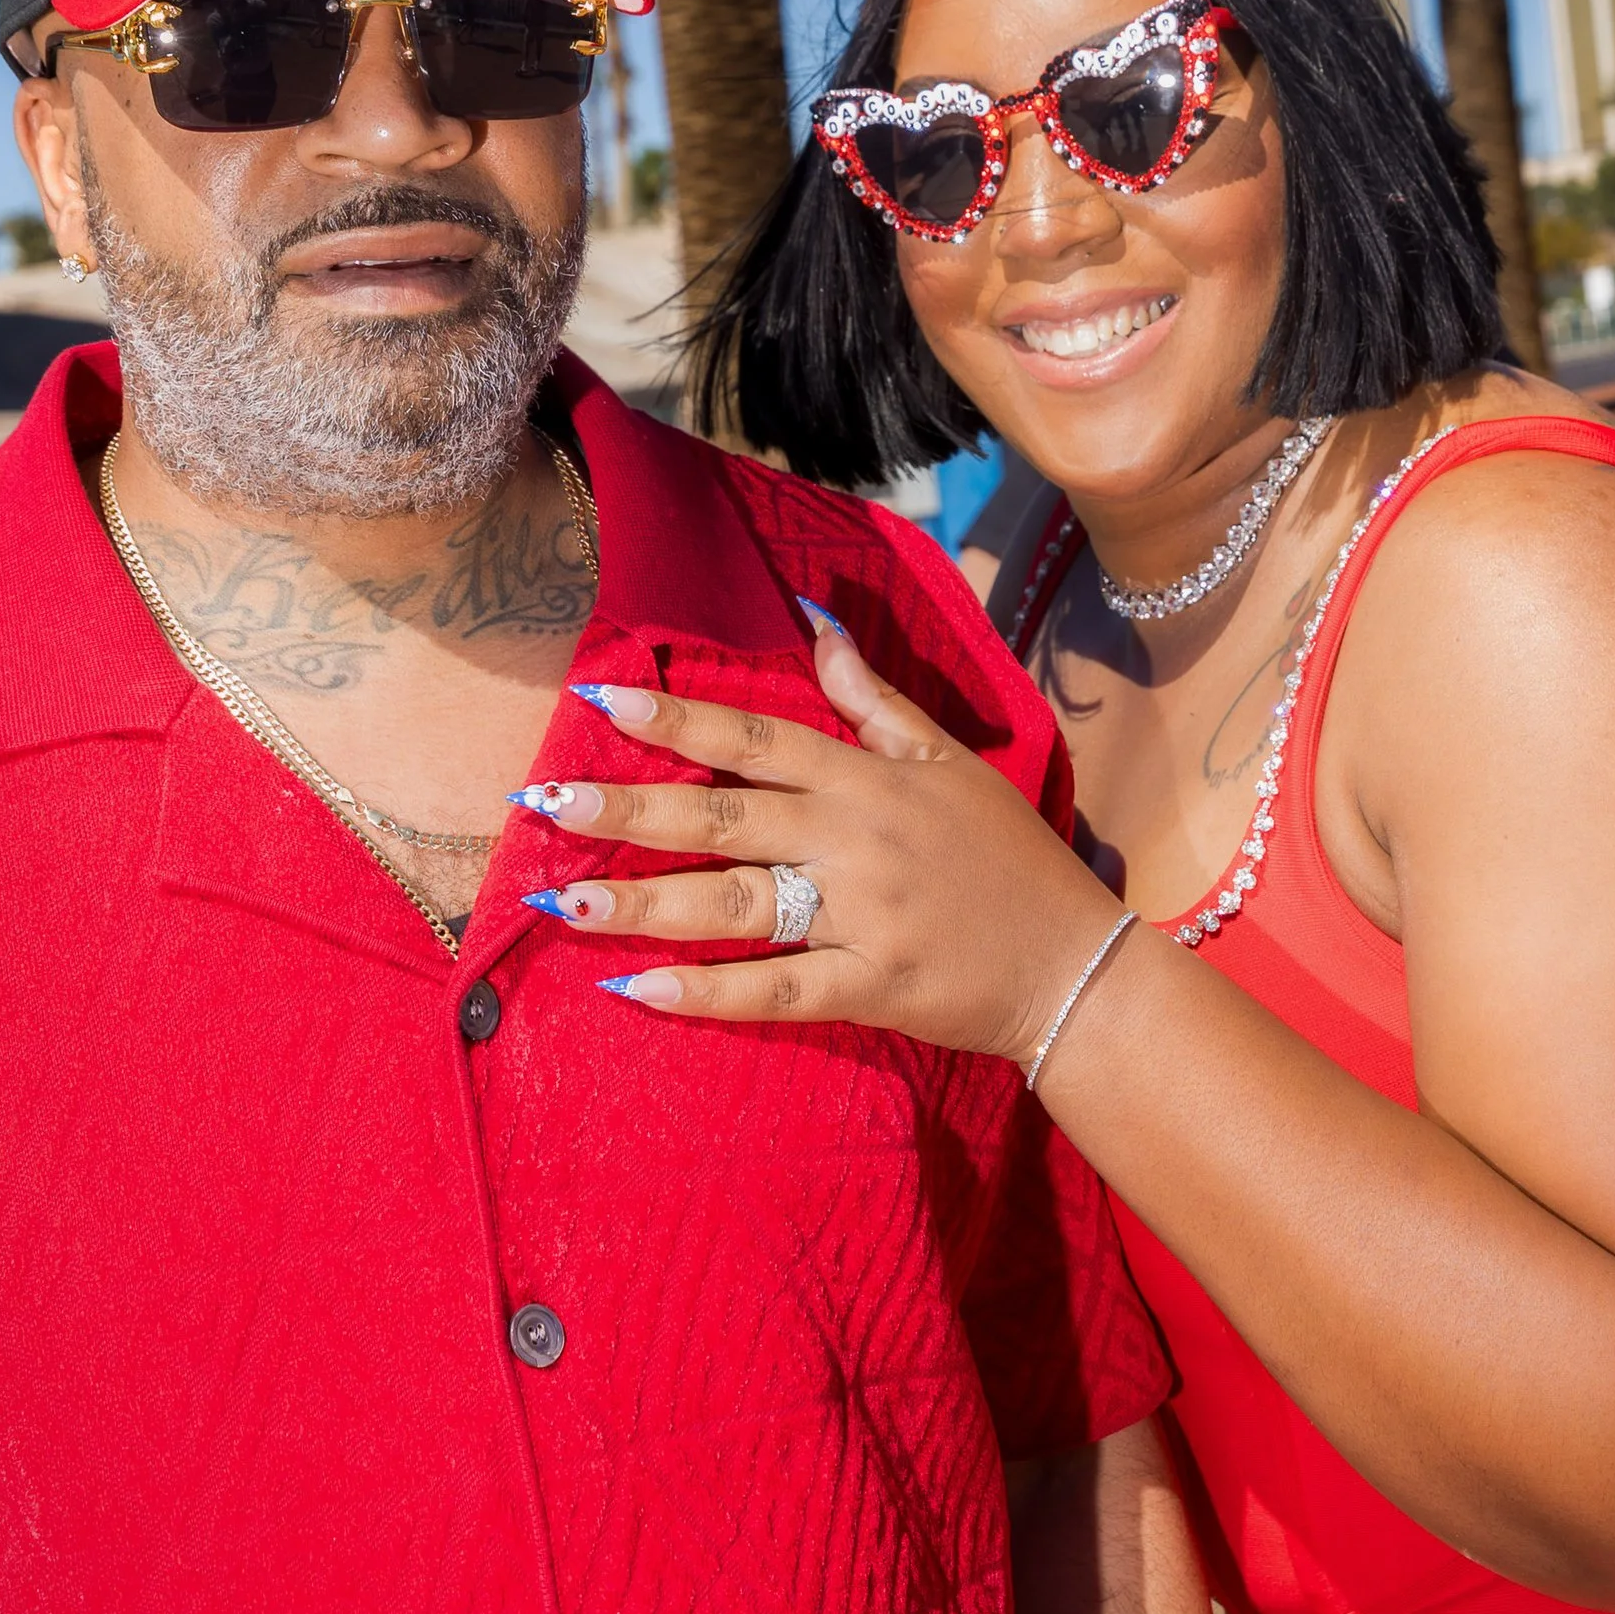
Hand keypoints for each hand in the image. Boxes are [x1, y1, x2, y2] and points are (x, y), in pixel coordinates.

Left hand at [517, 618, 1124, 1063]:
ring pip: (737, 907)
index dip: (679, 722)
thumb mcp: (947, 758)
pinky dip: (707, 994)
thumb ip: (871, 697)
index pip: (758, 740)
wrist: (1074, 963)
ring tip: (563, 898)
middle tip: (541, 802)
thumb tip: (813, 619)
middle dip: (629, 810)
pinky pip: (776, 992)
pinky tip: (637, 992)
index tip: (599, 701)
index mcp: (868, 780)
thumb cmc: (1006, 856)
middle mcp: (856, 841)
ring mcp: (861, 917)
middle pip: (726, 820)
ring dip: (645, 903)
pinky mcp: (870, 987)